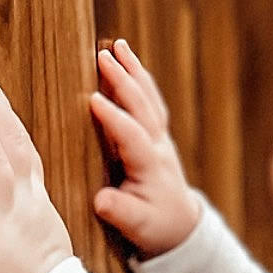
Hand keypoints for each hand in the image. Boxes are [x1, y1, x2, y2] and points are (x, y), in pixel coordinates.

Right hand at [90, 38, 201, 254]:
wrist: (180, 226)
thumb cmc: (155, 226)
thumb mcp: (137, 226)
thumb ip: (119, 212)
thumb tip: (101, 200)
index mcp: (150, 166)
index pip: (132, 136)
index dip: (114, 118)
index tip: (92, 99)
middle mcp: (159, 146)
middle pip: (143, 107)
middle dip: (123, 80)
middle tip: (103, 56)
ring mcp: (160, 138)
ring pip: (149, 99)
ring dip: (134, 71)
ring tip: (118, 46)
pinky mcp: (157, 135)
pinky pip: (149, 101)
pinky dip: (139, 79)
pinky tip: (127, 60)